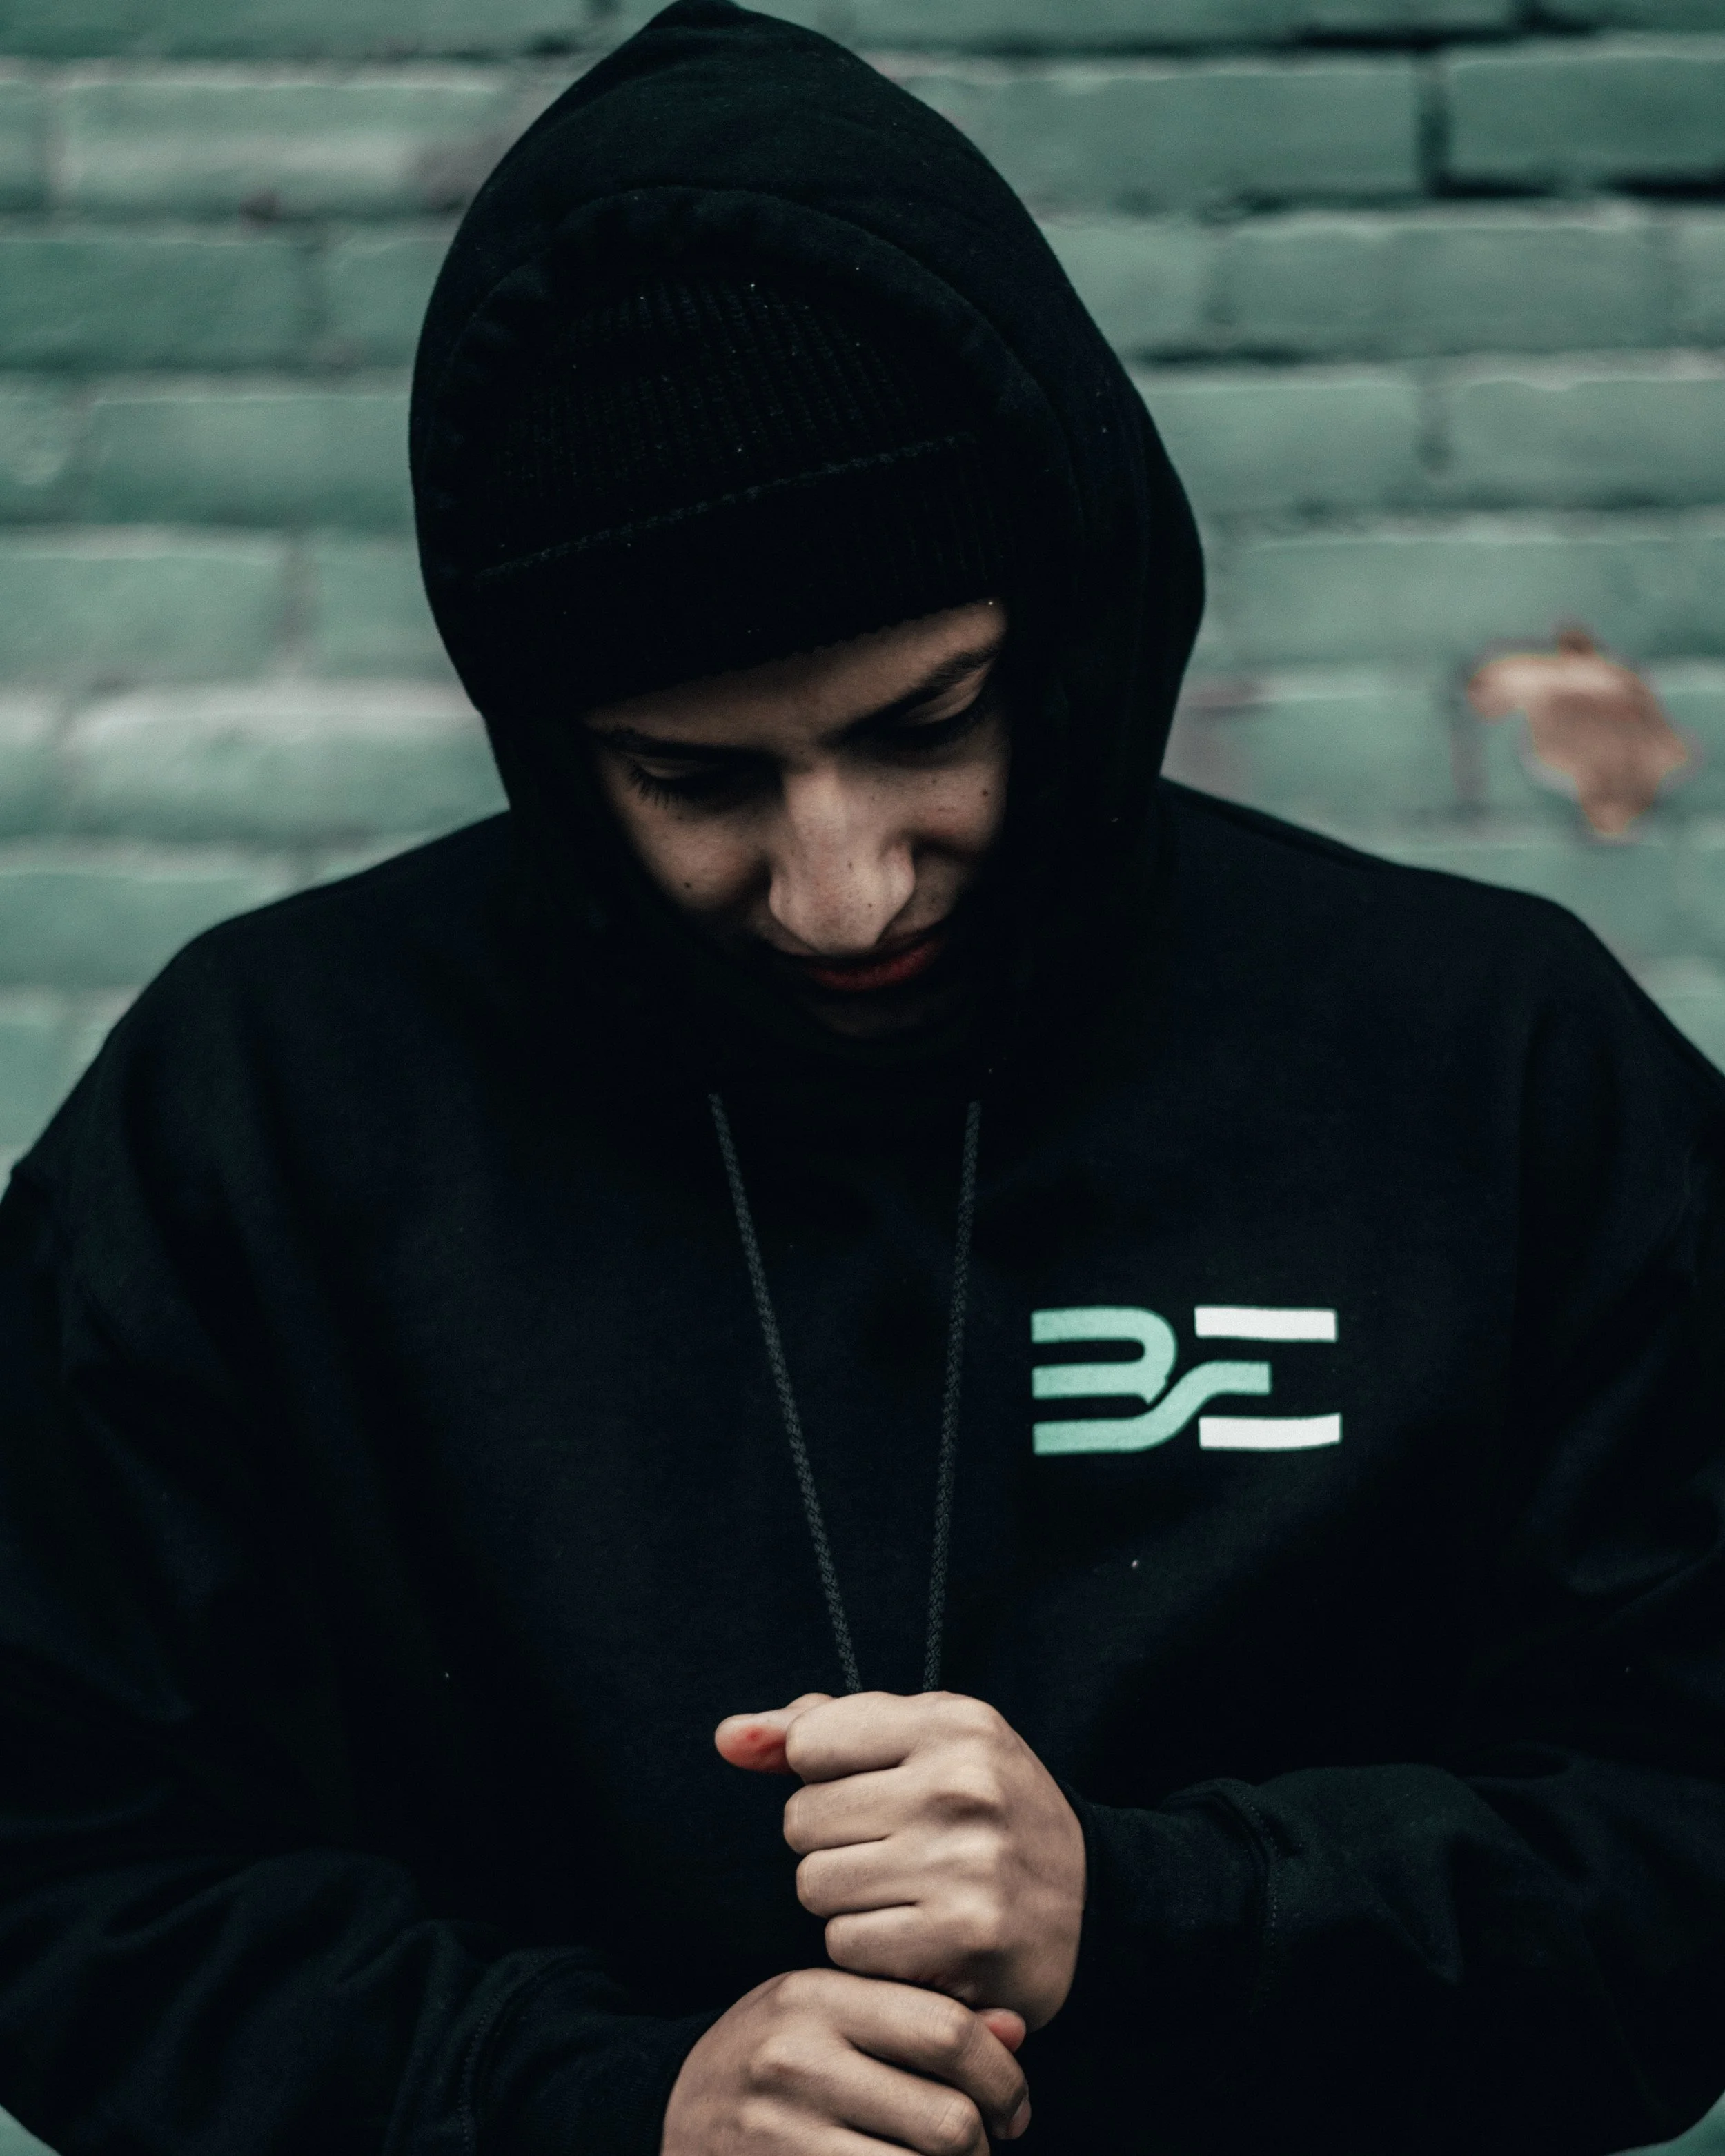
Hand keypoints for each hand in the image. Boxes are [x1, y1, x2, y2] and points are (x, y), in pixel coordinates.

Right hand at [661, 1968, 1030, 2155]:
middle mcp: (796, 2062)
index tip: (1016, 2108)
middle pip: (948, 2121)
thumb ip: (922, 2015)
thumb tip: (1016, 2031)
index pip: (948, 2032)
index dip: (1004, 2078)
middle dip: (986, 2147)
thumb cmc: (773, 2054)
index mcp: (817, 1998)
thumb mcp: (833, 2010)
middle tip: (986, 2149)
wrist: (668, 2107)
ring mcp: (781, 2134)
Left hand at [716, 1692, 1085, 2029]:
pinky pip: (847, 1946)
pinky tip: (916, 1934)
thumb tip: (726, 1737)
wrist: (1095, 1901)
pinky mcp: (963, 1941)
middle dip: (829, 1842)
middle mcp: (961, 1786)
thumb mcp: (921, 1740)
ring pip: (815, 1888)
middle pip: (801, 1822)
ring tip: (902, 1892)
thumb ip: (817, 1728)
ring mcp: (966, 1865)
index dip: (824, 1776)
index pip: (809, 1744)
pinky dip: (868, 1948)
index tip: (872, 1790)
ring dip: (844, 1900)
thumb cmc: (984, 1809)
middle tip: (889, 1849)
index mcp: (952, 1722)